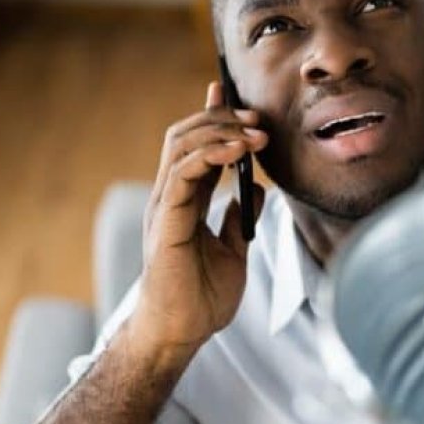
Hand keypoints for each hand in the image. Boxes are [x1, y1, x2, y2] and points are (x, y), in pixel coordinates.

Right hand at [135, 82, 267, 356]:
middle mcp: (171, 198)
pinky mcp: (167, 221)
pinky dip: (210, 155)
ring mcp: (165, 207)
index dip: (210, 116)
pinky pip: (183, 173)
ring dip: (220, 131)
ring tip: (254, 133)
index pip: (194, 146)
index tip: (226, 91)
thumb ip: (241, 218)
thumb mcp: (235, 250)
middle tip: (258, 118)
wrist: (183, 333)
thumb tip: (258, 190)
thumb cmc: (202, 298)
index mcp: (185, 202)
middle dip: (222, 118)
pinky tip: (236, 152)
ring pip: (181, 146)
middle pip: (186, 136)